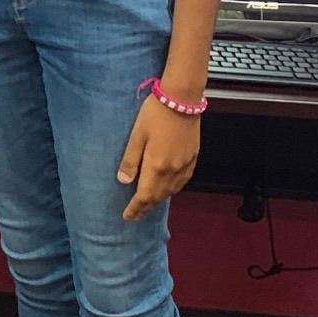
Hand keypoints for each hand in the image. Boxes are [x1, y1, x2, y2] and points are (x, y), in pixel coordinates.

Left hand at [117, 96, 200, 220]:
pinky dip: (173, 189)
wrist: (182, 99)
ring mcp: (186, 164)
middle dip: (146, 207)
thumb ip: (130, 160)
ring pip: (172, 190)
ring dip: (159, 199)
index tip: (127, 217)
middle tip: (135, 215)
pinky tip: (168, 188)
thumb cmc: (155, 113)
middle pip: (159, 196)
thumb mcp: (137, 135)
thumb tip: (123, 181)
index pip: (145, 196)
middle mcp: (174, 169)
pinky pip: (183, 181)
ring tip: (148, 204)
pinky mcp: (194, 157)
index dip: (136, 208)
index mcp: (157, 165)